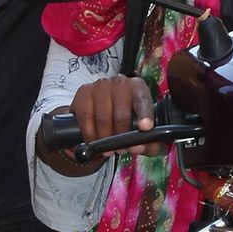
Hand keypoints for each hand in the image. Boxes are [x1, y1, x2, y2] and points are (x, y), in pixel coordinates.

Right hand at [38, 75, 163, 174]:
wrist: (102, 107)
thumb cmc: (128, 117)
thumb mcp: (143, 130)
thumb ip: (148, 142)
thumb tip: (137, 147)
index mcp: (139, 87)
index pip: (143, 101)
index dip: (145, 115)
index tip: (146, 127)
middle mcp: (120, 82)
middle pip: (121, 114)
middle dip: (121, 137)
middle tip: (120, 149)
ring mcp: (101, 85)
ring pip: (103, 118)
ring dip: (104, 138)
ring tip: (107, 147)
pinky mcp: (84, 92)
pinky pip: (86, 117)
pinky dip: (89, 133)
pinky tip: (93, 139)